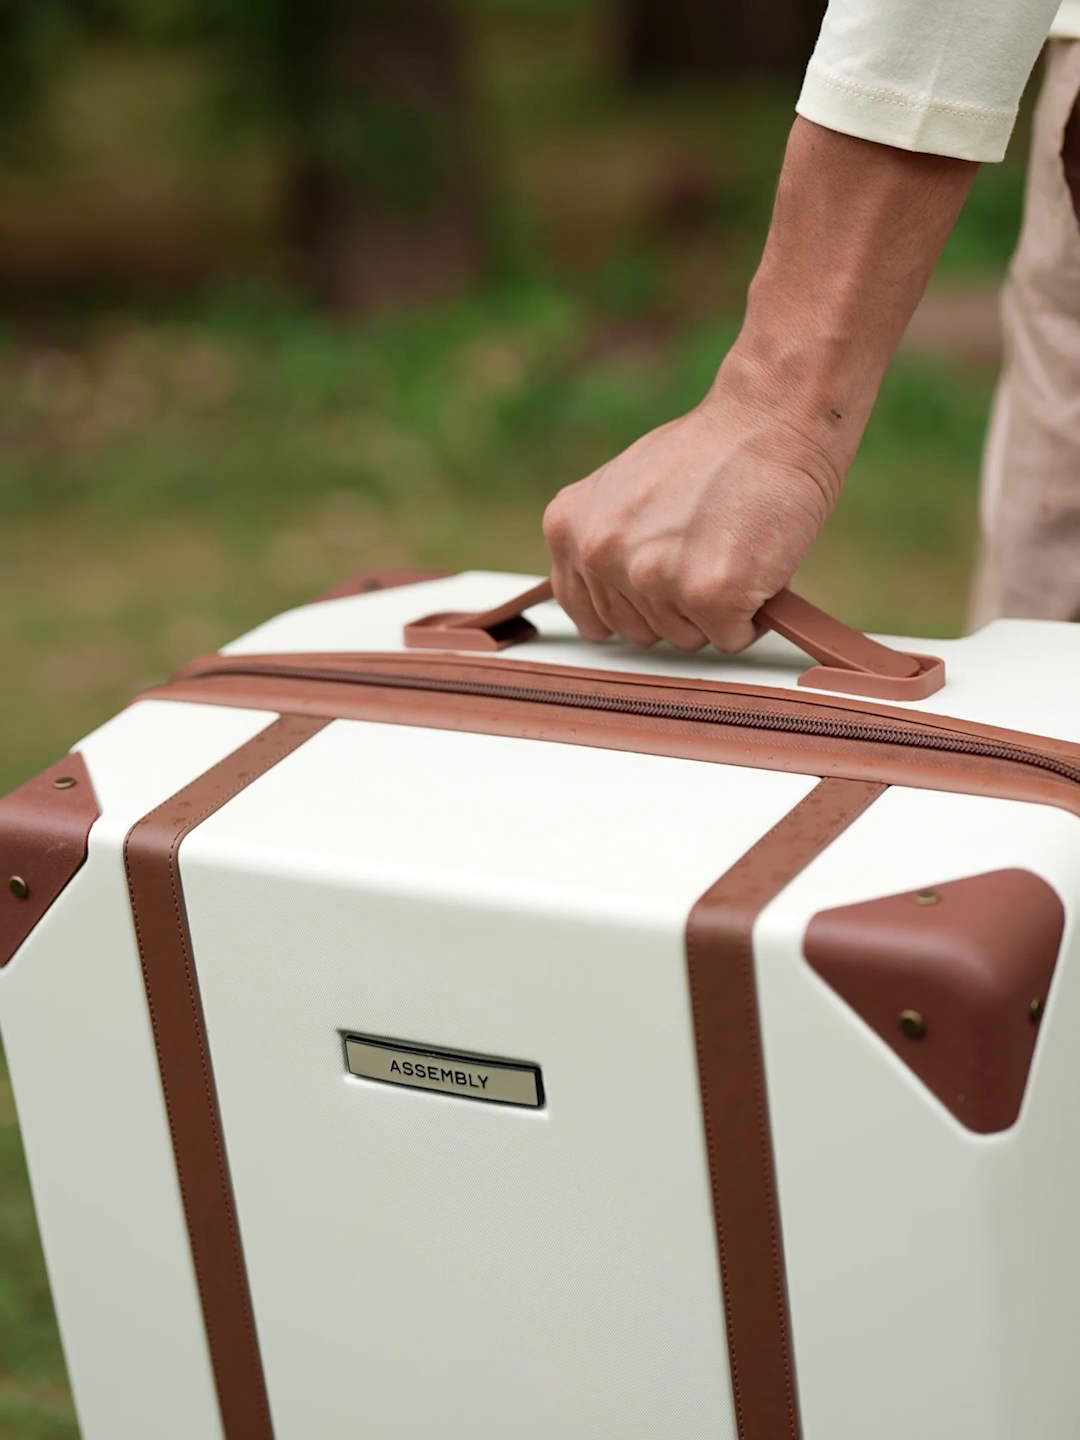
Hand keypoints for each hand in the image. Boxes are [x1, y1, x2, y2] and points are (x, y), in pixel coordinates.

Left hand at [543, 357, 841, 652]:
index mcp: (569, 529)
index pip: (590, 616)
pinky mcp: (709, 595)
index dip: (635, 608)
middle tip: (705, 550)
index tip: (660, 587)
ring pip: (686, 639)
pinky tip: (753, 565)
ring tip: (727, 550)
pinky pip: (730, 638)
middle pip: (640, 632)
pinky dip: (750, 614)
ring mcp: (652, 577)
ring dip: (715, 610)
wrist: (769, 421)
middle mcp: (600, 554)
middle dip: (678, 606)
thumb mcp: (622, 490)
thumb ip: (605, 544)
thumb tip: (608, 598)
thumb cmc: (708, 453)